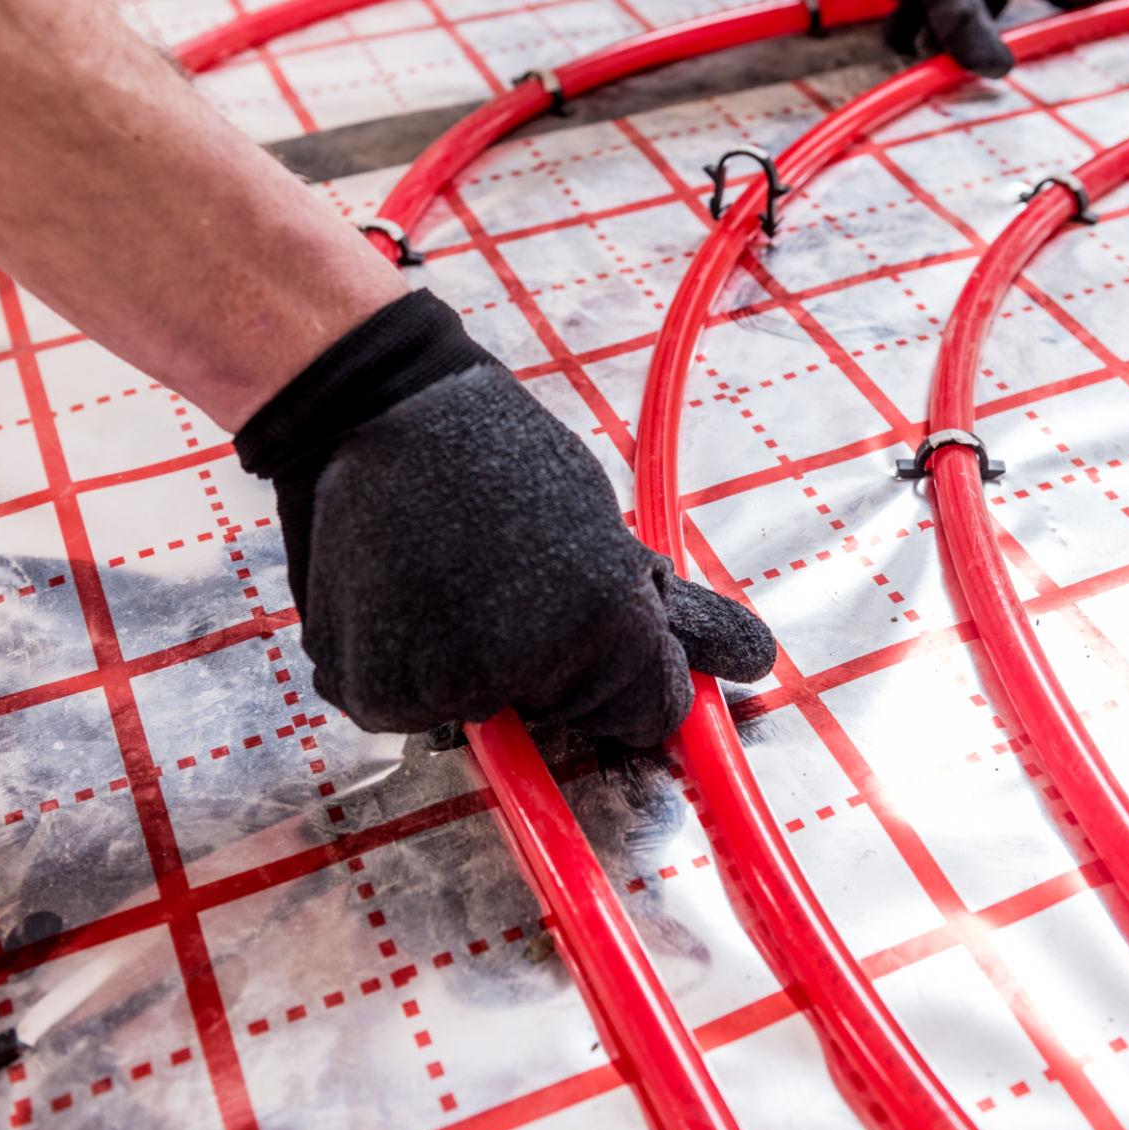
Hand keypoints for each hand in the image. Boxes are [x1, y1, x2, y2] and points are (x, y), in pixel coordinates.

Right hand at [235, 291, 777, 746]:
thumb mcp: (607, 532)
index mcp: (604, 622)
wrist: (380, 413)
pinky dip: (405, 671)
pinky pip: (410, 710)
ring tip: (446, 583)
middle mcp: (527, 666)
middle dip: (548, 669)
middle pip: (565, 716)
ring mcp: (443, 684)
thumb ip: (678, 615)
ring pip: (484, 716)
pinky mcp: (371, 690)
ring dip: (471, 670)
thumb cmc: (502, 461)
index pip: (652, 712)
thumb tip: (757, 664)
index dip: (628, 670)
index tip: (586, 618)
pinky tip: (402, 600)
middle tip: (505, 584)